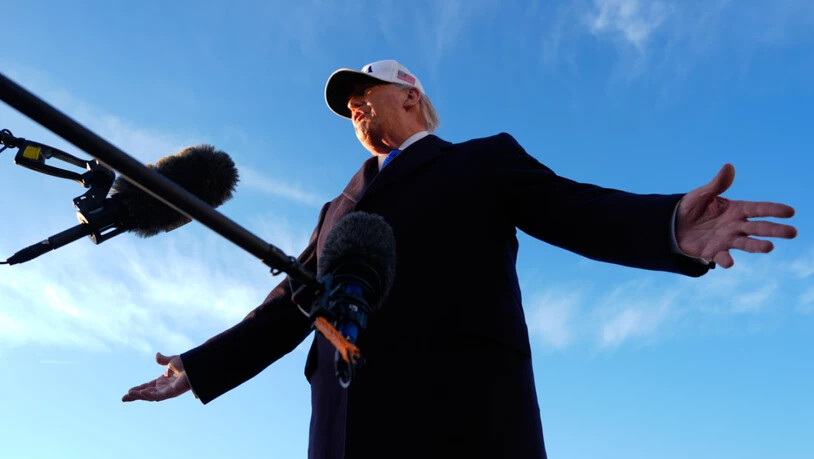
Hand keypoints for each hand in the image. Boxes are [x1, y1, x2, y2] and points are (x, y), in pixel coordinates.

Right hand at [122, 352, 190, 401]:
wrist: (196, 365)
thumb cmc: (188, 363)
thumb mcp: (172, 361)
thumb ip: (163, 360)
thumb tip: (157, 355)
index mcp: (163, 381)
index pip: (147, 387)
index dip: (138, 389)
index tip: (128, 391)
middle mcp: (164, 388)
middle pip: (147, 394)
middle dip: (135, 396)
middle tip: (123, 398)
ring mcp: (168, 391)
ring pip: (151, 396)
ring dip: (140, 396)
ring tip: (129, 395)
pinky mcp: (172, 392)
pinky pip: (158, 396)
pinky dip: (149, 394)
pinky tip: (142, 393)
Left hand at [676, 164, 796, 267]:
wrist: (673, 225)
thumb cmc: (691, 207)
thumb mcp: (702, 194)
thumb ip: (717, 184)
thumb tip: (729, 166)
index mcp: (736, 209)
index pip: (759, 209)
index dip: (774, 210)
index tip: (790, 212)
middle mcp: (736, 225)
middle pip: (759, 228)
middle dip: (776, 230)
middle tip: (793, 232)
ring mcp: (726, 240)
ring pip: (746, 243)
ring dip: (757, 246)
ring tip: (769, 247)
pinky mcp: (714, 252)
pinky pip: (722, 257)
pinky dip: (726, 260)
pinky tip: (729, 262)